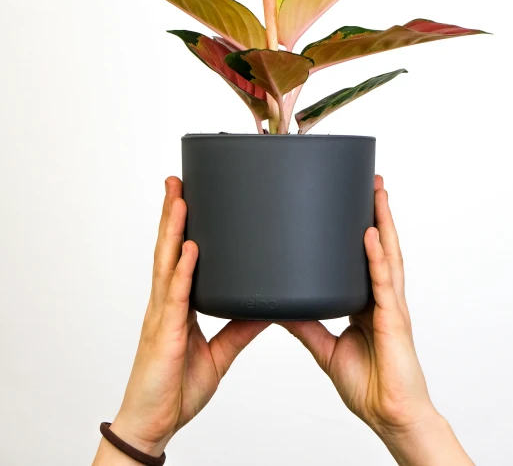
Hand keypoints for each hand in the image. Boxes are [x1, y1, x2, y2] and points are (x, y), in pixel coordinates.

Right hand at [94, 176, 269, 462]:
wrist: (154, 424)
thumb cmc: (176, 387)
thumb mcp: (219, 353)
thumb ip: (241, 329)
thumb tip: (269, 308)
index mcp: (176, 304)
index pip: (178, 255)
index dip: (180, 225)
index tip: (187, 196)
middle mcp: (166, 303)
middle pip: (168, 249)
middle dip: (171, 213)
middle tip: (177, 179)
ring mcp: (163, 315)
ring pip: (167, 263)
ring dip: (173, 228)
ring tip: (180, 197)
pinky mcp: (167, 334)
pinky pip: (177, 297)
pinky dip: (184, 270)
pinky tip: (191, 247)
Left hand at [279, 175, 472, 465]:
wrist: (390, 417)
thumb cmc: (370, 386)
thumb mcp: (327, 349)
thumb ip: (306, 326)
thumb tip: (279, 307)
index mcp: (369, 302)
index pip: (366, 256)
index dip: (364, 228)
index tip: (354, 200)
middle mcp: (382, 297)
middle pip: (382, 246)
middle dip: (377, 212)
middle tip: (370, 180)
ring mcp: (391, 306)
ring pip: (388, 255)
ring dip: (383, 221)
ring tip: (375, 191)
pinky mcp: (393, 320)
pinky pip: (382, 283)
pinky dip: (376, 256)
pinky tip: (370, 233)